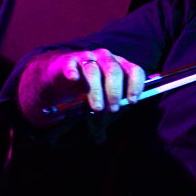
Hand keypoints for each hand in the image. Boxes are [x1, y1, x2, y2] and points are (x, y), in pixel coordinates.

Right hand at [21, 48, 144, 119]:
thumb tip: (100, 139)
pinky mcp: (69, 60)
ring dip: (96, 90)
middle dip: (115, 91)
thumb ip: (102, 112)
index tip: (132, 101)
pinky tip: (73, 79)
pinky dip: (73, 71)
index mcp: (120, 65)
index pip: (135, 70)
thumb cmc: (86, 87)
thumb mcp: (100, 98)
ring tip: (97, 107)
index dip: (136, 85)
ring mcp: (88, 57)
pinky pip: (72, 64)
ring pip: (93, 70)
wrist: (60, 76)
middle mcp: (106, 58)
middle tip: (113, 109)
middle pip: (114, 70)